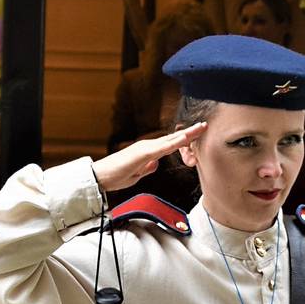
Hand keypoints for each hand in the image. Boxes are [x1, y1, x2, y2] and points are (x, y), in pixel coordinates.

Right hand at [92, 122, 207, 193]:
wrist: (100, 177)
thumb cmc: (115, 176)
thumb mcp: (136, 175)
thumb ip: (146, 168)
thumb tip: (155, 164)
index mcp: (147, 152)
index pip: (169, 144)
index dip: (184, 139)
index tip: (196, 134)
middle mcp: (147, 147)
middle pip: (172, 139)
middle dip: (189, 133)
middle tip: (204, 125)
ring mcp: (145, 148)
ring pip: (170, 140)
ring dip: (185, 135)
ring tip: (200, 129)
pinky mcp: (142, 153)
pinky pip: (162, 148)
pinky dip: (174, 143)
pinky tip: (184, 140)